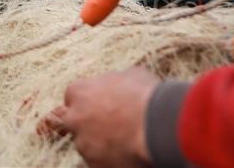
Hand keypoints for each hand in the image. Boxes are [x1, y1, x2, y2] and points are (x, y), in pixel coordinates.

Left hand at [37, 66, 157, 167]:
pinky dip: (110, 158)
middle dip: (89, 123)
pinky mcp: (95, 164)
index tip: (100, 104)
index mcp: (80, 92)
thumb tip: (121, 82)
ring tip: (124, 139)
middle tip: (111, 124)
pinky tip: (127, 152)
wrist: (160, 126)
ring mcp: (83, 143)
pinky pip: (99, 161)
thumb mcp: (132, 75)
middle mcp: (75, 118)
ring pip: (87, 144)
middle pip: (75, 121)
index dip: (88, 100)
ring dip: (100, 142)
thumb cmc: (146, 97)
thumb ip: (116, 80)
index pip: (73, 96)